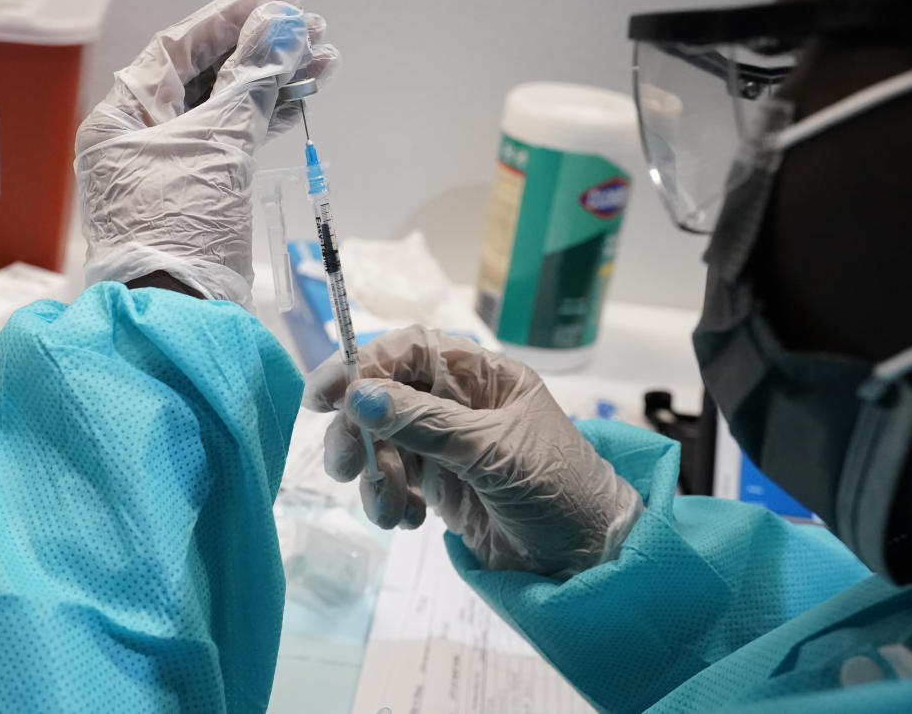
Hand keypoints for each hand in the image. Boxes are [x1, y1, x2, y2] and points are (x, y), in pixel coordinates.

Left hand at [74, 0, 339, 307]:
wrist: (180, 318)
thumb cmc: (180, 230)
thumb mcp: (217, 147)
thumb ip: (251, 82)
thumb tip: (283, 25)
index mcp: (123, 116)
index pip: (179, 46)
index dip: (232, 13)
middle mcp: (141, 134)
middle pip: (206, 72)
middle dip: (261, 47)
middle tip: (313, 25)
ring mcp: (172, 164)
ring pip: (227, 105)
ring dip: (274, 80)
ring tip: (324, 58)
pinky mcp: (200, 190)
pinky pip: (235, 137)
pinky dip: (268, 116)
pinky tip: (304, 95)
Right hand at [303, 327, 644, 577]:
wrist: (586, 561)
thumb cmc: (557, 489)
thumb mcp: (492, 452)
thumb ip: (425, 423)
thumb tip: (359, 395)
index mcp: (481, 375)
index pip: (409, 351)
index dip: (362, 366)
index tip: (325, 396)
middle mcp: (459, 403)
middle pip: (384, 397)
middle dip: (359, 431)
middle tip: (346, 467)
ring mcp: (447, 445)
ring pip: (382, 443)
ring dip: (376, 476)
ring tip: (394, 512)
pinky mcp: (440, 486)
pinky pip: (394, 481)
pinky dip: (391, 501)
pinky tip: (412, 521)